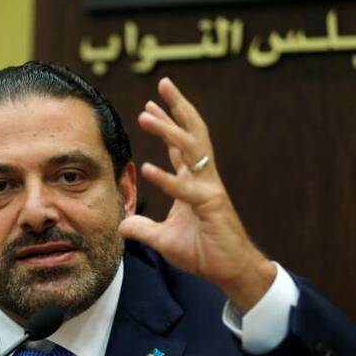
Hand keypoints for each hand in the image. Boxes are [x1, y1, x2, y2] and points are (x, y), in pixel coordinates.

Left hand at [118, 77, 275, 312]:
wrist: (232, 270)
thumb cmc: (205, 253)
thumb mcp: (165, 240)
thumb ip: (144, 230)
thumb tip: (122, 225)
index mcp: (195, 183)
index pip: (180, 146)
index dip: (167, 124)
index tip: (150, 106)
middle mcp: (204, 180)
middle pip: (191, 135)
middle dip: (177, 108)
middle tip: (163, 84)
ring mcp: (209, 190)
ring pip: (190, 151)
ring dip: (168, 130)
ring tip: (146, 113)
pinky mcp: (211, 207)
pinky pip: (186, 190)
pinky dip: (167, 179)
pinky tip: (148, 169)